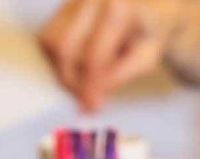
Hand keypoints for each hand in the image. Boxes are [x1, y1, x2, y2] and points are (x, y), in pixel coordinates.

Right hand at [39, 0, 190, 110]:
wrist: (151, 6)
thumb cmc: (151, 32)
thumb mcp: (146, 57)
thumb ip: (120, 75)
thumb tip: (91, 98)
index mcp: (119, 8)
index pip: (94, 55)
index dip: (90, 86)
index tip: (90, 106)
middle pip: (65, 47)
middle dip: (72, 79)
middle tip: (84, 99)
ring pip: (51, 40)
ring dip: (63, 67)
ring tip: (84, 80)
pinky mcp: (63, 4)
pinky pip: (48, 35)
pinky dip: (59, 56)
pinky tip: (79, 63)